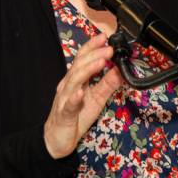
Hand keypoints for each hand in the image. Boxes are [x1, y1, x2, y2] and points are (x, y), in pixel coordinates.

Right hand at [43, 33, 123, 158]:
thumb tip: (120, 70)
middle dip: (94, 55)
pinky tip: (81, 92)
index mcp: (76, 80)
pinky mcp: (64, 115)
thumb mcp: (97, 99)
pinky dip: (75, 98)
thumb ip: (108, 84)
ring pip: (74, 81)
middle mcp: (68, 86)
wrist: (57, 139)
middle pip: (79, 66)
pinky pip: (69, 105)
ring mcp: (65, 99)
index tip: (105, 37)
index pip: (83, 59)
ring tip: (101, 62)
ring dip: (88, 70)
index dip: (92, 47)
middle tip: (109, 48)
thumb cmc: (76, 117)